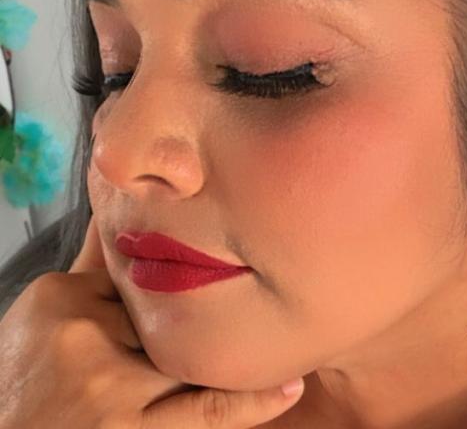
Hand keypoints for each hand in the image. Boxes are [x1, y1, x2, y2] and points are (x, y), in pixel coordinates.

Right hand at [0, 215, 304, 427]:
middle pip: (173, 314)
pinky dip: (253, 401)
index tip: (223, 260)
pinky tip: (287, 387)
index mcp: (61, 299)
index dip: (183, 279)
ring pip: (198, 354)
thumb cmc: (23, 386)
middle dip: (207, 315)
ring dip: (238, 348)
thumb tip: (116, 209)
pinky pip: (209, 410)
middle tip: (272, 288)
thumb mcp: (45, 316)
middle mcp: (84, 336)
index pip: (144, 276)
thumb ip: (90, 264)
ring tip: (286, 336)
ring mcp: (110, 386)